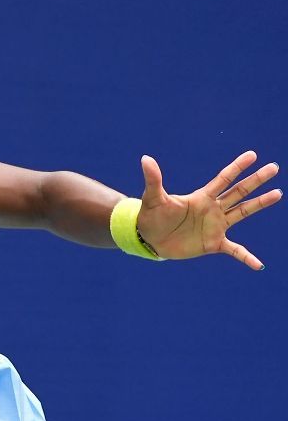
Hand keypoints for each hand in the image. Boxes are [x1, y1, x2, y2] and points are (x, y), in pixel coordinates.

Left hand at [136, 152, 280, 268]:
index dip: (237, 167)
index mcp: (201, 197)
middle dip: (256, 180)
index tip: (253, 155)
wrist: (149, 238)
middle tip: (274, 168)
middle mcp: (212, 209)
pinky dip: (246, 257)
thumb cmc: (151, 216)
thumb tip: (145, 158)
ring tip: (278, 194)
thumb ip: (153, 179)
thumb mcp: (153, 198)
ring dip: (260, 204)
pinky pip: (235, 251)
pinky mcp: (213, 243)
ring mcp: (215, 226)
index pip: (223, 179)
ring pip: (242, 212)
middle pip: (239, 192)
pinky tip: (259, 265)